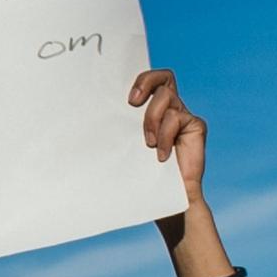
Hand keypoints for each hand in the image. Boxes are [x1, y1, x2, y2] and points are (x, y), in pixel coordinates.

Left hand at [131, 68, 231, 276]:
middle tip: (132, 103)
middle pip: (164, 76)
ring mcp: (183, 116)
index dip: (140, 78)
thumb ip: (118, 128)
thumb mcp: (124, 147)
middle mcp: (170, 108)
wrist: (166, 199)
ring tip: (147, 144)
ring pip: (167, 97)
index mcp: (151, 109)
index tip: (125, 97)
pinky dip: (165, 136)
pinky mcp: (195, 126)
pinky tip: (162, 156)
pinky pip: (177, 118)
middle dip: (146, 82)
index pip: (149, 79)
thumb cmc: (141, 175)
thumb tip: (81, 118)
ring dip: (152, 119)